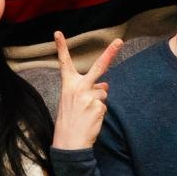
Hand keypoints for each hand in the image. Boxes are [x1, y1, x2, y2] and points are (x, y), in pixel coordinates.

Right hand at [50, 33, 120, 150]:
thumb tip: (106, 84)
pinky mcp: (98, 106)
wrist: (69, 142)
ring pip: (103, 92)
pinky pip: (104, 104)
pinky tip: (91, 119)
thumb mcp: (73, 102)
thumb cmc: (69, 121)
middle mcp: (78, 87)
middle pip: (98, 67)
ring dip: (98, 101)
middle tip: (119, 41)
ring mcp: (89, 96)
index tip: (57, 33)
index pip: (64, 63)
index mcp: (68, 85)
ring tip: (87, 113)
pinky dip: (100, 111)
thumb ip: (88, 89)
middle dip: (110, 53)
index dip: (61, 47)